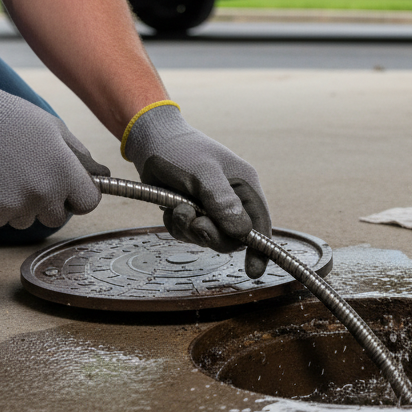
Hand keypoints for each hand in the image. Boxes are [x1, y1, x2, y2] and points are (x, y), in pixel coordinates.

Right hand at [0, 70, 107, 228]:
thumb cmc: (9, 118)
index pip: (88, 203)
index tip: (68, 189)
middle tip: (29, 178)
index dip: (79, 196)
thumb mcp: (54, 130)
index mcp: (64, 173)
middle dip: (47, 203)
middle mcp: (42, 194)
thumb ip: (80, 157)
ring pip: (24, 220)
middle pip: (56, 217)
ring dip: (17, 205)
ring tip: (3, 174)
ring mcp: (12, 207)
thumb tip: (101, 175)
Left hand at [123, 102, 271, 274]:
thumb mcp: (203, 174)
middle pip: (233, 237)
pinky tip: (170, 208)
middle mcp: (232, 200)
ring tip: (178, 207)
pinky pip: (188, 233)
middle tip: (196, 223)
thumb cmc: (182, 150)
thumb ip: (223, 202)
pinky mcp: (191, 211)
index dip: (261, 249)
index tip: (254, 270)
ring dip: (190, 229)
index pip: (260, 224)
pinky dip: (177, 226)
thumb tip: (243, 232)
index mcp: (244, 187)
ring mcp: (211, 207)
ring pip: (208, 237)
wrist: (151, 140)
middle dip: (212, 234)